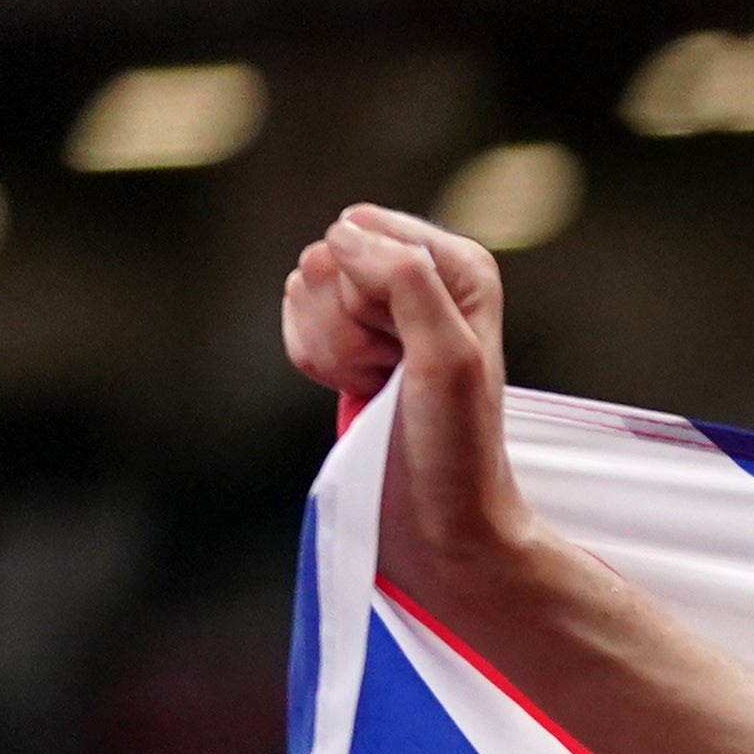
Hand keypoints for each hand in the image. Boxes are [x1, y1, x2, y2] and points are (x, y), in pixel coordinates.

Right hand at [278, 203, 533, 613]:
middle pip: (324, 259)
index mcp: (459, 265)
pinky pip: (294, 321)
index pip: (361, 230)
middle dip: (345, 323)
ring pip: (302, 288)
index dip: (367, 292)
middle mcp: (421, 275)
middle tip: (392, 375)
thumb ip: (406, 281)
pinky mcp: (351, 339)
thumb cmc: (455, 448)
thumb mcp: (447, 357)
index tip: (407, 349)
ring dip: (332, 348)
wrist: (443, 522)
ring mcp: (381, 307)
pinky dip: (316, 360)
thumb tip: (343, 233)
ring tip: (380, 386)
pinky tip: (358, 391)